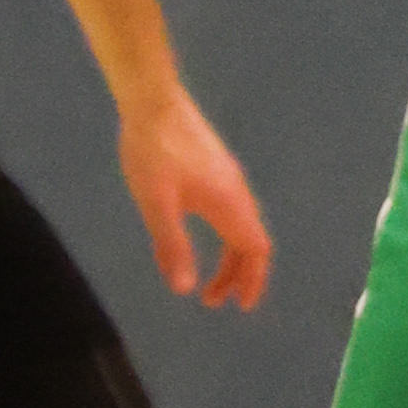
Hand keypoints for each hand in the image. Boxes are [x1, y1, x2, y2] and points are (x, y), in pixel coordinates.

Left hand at [119, 86, 273, 307]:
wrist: (153, 101)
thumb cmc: (152, 152)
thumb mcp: (156, 204)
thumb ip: (172, 246)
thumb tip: (185, 289)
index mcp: (228, 204)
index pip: (255, 250)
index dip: (253, 280)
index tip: (241, 306)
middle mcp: (236, 192)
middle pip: (250, 242)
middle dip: (238, 275)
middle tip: (214, 300)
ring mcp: (227, 177)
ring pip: (241, 226)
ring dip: (230, 257)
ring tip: (206, 276)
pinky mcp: (215, 167)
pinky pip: (231, 212)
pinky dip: (224, 236)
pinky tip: (196, 234)